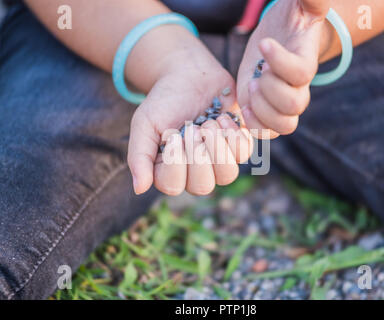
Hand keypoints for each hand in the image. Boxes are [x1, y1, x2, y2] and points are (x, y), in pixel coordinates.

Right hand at [128, 44, 252, 195]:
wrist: (189, 75)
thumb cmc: (163, 102)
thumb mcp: (144, 125)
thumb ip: (139, 157)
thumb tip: (139, 189)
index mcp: (169, 171)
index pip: (173, 186)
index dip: (176, 161)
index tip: (174, 134)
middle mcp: (195, 173)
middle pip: (203, 186)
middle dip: (198, 153)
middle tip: (192, 127)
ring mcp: (219, 161)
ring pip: (228, 174)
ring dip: (217, 145)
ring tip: (208, 123)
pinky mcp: (237, 146)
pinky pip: (244, 153)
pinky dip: (233, 133)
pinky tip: (222, 117)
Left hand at [237, 0, 329, 138]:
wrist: (279, 41)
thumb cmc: (289, 22)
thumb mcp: (299, 6)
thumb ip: (311, 0)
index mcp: (305, 62)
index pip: (301, 73)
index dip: (282, 63)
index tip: (264, 44)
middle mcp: (298, 88)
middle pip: (295, 104)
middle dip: (270, 90)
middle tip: (257, 74)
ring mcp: (281, 104)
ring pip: (283, 125)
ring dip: (261, 111)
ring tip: (251, 88)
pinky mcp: (265, 112)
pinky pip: (266, 133)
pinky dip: (253, 125)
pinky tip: (244, 105)